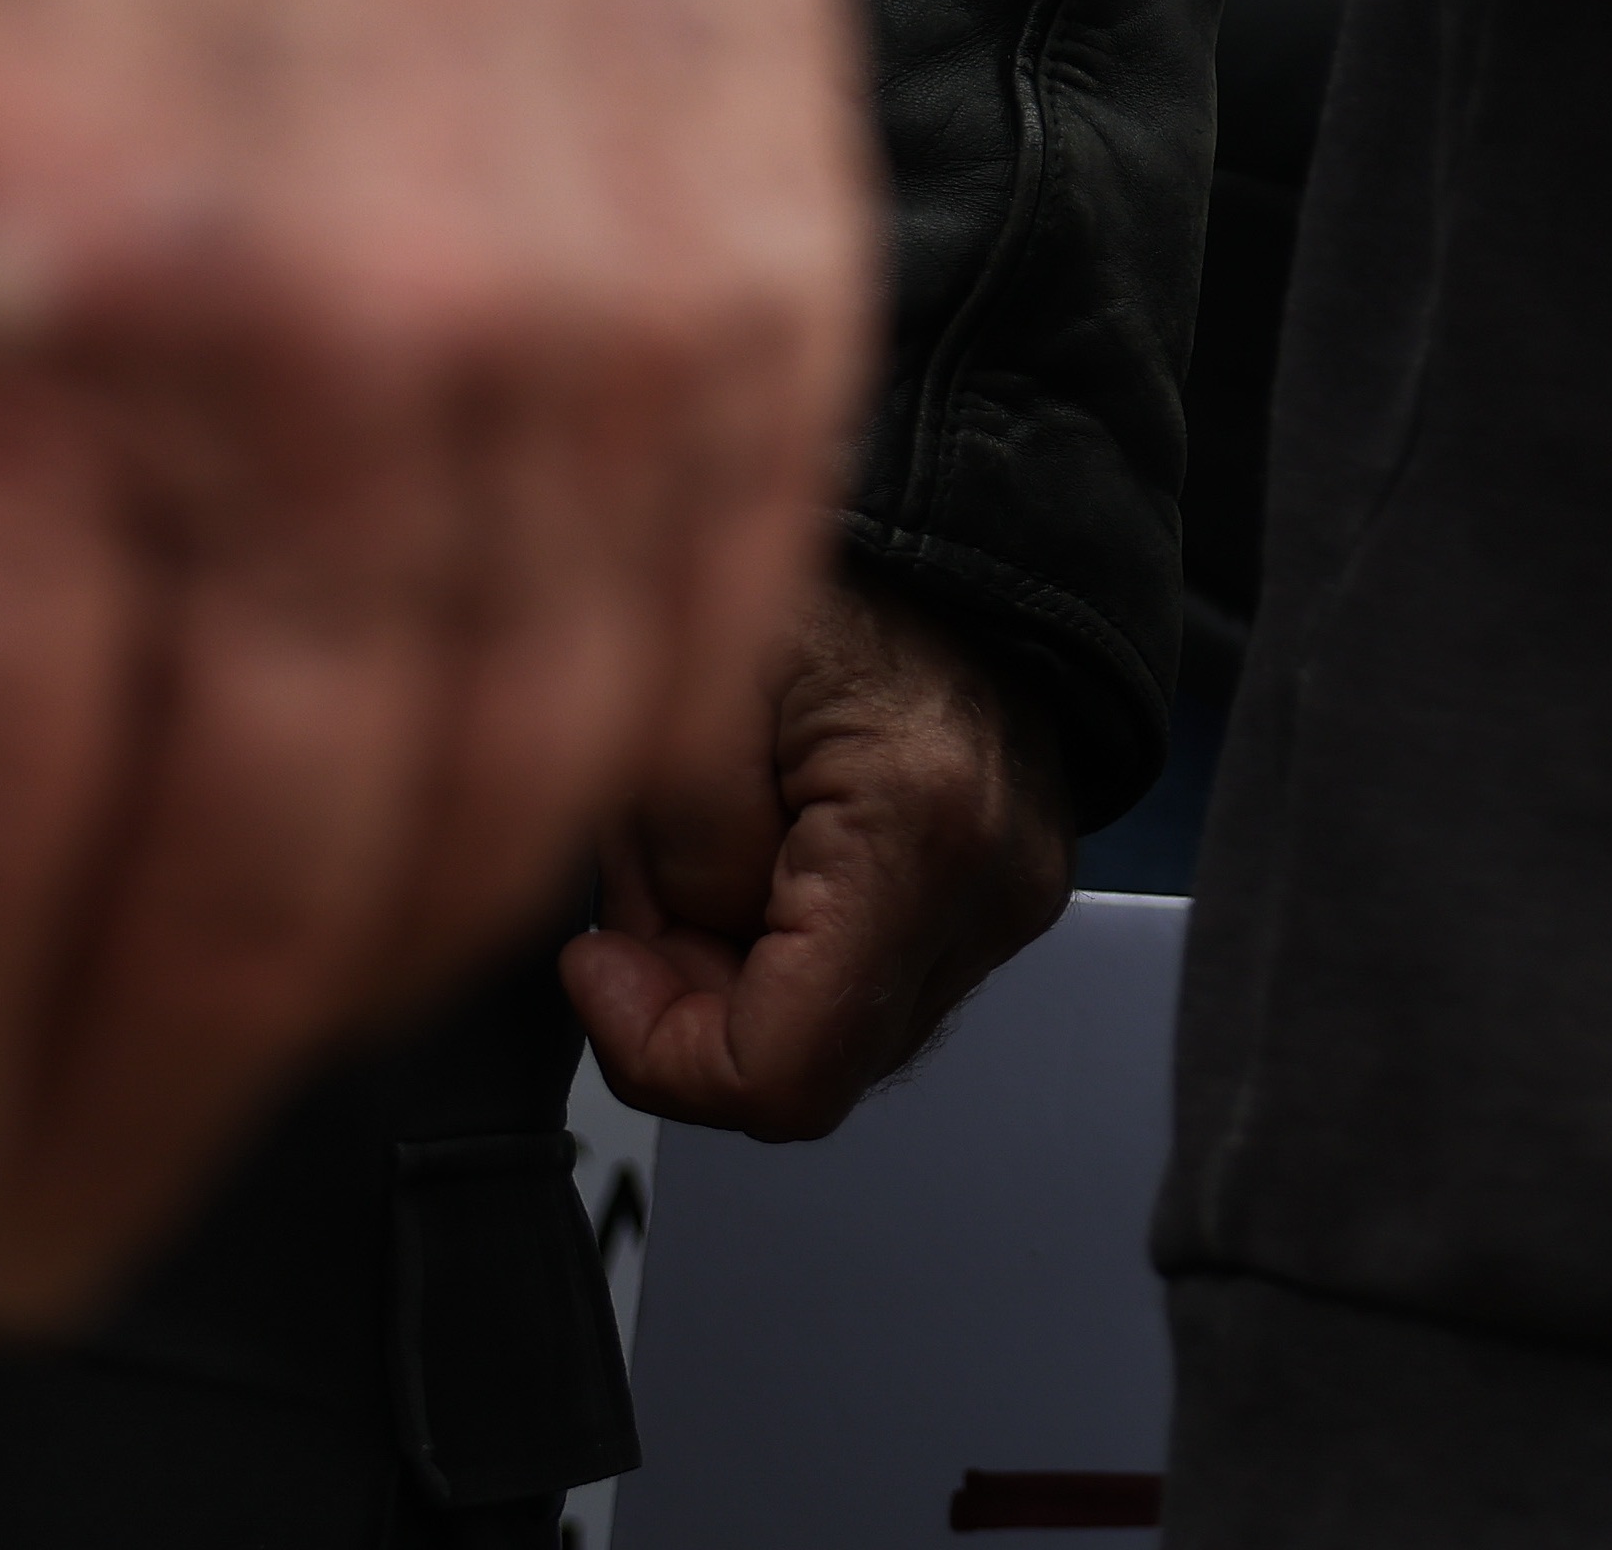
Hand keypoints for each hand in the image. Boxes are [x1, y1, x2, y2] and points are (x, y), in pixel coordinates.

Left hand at [0, 0, 871, 1322]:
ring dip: (325, 995)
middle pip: (232, 890)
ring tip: (209, 1037)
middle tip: (15, 1196)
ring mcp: (591, 337)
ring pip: (478, 823)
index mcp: (26, 285)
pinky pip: (680, 664)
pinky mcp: (769, 306)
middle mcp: (333, 342)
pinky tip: (437, 834)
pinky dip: (557, 803)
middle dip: (95, 1119)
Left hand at [564, 581, 1072, 1140]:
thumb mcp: (699, 691)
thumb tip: (644, 978)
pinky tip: (769, 858)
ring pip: (835, 1040)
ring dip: (738, 978)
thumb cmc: (842, 589)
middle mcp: (993, 890)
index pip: (781, 1075)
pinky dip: (793, 952)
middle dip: (689, 1003)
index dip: (658, 1053)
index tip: (598, 963)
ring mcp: (1014, 904)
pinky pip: (872, 990)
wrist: (965, 537)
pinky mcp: (1008, 902)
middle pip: (805, 1069)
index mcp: (920, 832)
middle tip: (644, 885)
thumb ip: (675, 854)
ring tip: (707, 853)